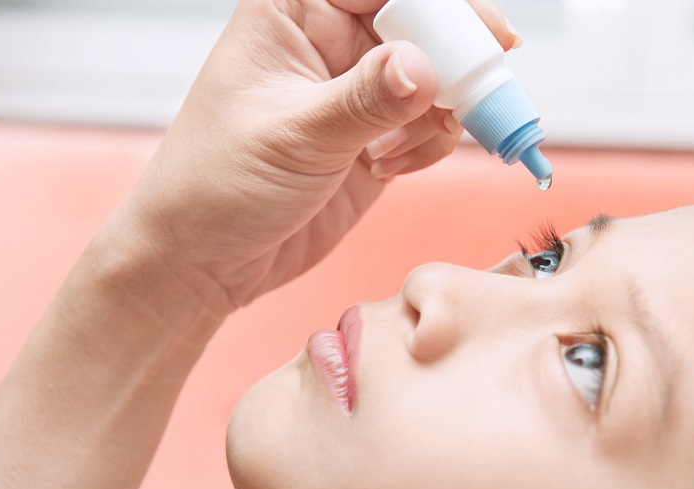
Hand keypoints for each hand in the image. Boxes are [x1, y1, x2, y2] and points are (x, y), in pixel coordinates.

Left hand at [121, 0, 518, 311]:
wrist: (207, 259)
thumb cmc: (216, 186)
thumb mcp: (293, 137)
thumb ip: (365, 100)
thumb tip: (426, 66)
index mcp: (294, 12)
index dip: (439, 5)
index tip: (485, 34)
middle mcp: (329, 42)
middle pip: (422, 23)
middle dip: (456, 60)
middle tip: (476, 96)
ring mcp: (356, 91)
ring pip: (436, 75)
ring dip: (442, 111)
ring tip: (403, 149)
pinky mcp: (375, 135)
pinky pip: (429, 122)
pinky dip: (430, 143)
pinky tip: (390, 167)